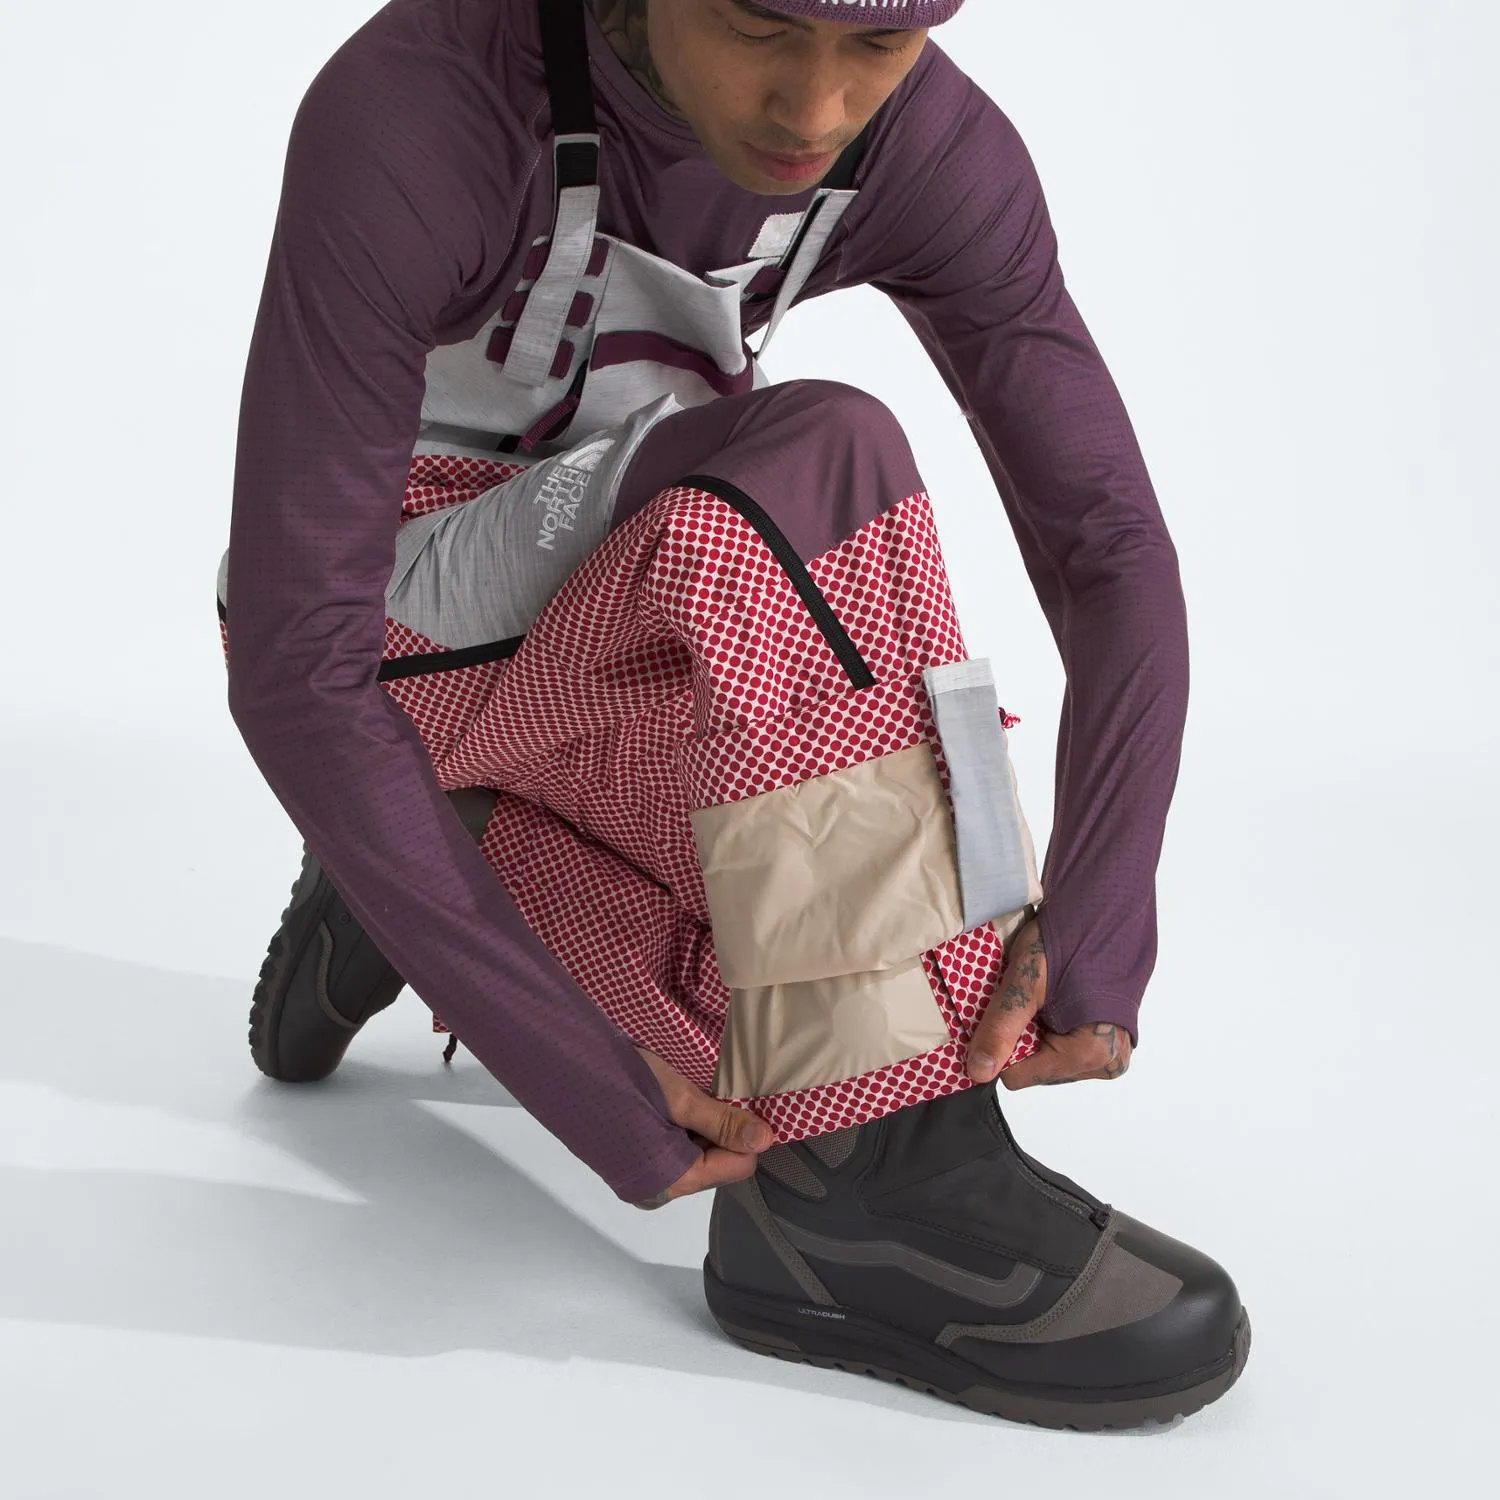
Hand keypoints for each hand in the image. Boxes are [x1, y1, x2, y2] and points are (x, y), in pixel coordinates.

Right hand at [636, 1047, 774, 1202]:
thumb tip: (766, 1140)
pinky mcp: (630, 1164)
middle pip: (717, 1164)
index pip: (739, 1167)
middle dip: (721, 1130)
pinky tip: (666, 1103)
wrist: (561, 1072)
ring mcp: (643, 1178)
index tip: (739, 1101)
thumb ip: (723, 1123)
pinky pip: (671, 1152)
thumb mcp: (680, 1098)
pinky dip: (677, 1129)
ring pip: (695, 1156)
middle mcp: (660, 1188)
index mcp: (675, 1180)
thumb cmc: (621, 1082)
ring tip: (683, 1096)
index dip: (746, 1134)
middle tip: (707, 1094)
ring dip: (699, 1128)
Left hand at [964, 918, 1132, 1089]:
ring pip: (1047, 1057)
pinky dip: (1050, 1024)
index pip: (1019, 1075)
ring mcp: (1111, 1052)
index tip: (1000, 1011)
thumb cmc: (1071, 938)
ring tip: (1041, 994)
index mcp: (1092, 1054)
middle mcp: (1107, 1062)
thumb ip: (1001, 1028)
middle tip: (1024, 997)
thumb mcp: (1025, 983)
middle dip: (1021, 1036)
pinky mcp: (1108, 1038)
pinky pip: (1064, 1045)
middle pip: (1035, 1068)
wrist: (1107, 907)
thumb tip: (978, 1072)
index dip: (1001, 1043)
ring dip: (1035, 1029)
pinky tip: (1054, 997)